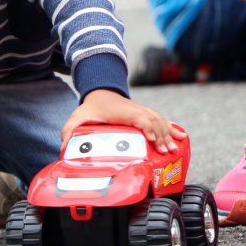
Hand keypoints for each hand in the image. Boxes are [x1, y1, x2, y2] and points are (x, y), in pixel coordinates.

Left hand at [61, 89, 185, 153]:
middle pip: (153, 121)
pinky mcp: (146, 115)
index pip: (138, 117)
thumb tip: (63, 147)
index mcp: (121, 111)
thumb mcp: (78, 117)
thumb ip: (69, 130)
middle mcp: (135, 110)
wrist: (101, 93)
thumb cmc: (92, 108)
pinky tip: (181, 138)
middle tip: (166, 152)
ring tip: (174, 150)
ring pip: (160, 121)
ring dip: (168, 134)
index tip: (152, 138)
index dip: (146, 126)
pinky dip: (172, 129)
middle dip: (161, 136)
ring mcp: (142, 112)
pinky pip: (162, 121)